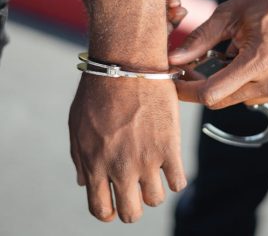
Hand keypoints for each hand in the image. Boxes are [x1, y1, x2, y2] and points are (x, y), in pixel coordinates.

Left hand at [69, 74, 185, 222]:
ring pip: (155, 199)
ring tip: (154, 168)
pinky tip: (170, 162)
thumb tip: (83, 182)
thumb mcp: (77, 125)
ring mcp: (146, 160)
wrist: (127, 65)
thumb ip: (80, 158)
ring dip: (154, 188)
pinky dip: (175, 178)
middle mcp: (120, 168)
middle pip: (130, 213)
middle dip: (132, 205)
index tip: (116, 203)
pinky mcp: (170, 147)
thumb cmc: (99, 91)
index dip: (110, 211)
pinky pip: (178, 182)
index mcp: (94, 164)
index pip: (101, 209)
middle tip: (137, 187)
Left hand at [169, 0, 267, 107]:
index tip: (174, 82)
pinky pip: (256, 95)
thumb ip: (200, 39)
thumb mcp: (229, 14)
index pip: (212, 93)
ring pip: (238, 99)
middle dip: (203, 85)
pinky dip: (245, 82)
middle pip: (222, 99)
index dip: (187, 91)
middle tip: (194, 66)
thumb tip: (174, 59)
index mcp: (258, 61)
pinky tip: (250, 60)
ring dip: (226, 83)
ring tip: (230, 55)